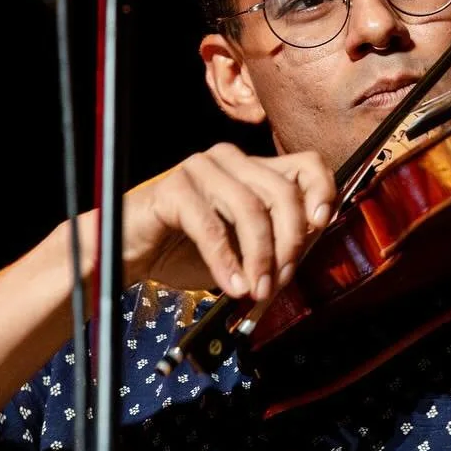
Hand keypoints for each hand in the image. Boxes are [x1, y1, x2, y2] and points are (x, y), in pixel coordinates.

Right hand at [120, 144, 334, 300]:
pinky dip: (226, 262)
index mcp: (252, 169)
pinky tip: (231, 284)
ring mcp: (201, 169)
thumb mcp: (241, 248)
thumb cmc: (183, 249)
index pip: (306, 164)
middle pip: (283, 192)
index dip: (322, 192)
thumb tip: (308, 251)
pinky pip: (211, 227)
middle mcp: (230, 160)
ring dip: (260, 257)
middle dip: (289, 243)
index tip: (321, 227)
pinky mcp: (174, 188)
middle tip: (279, 281)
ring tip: (255, 290)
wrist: (128, 252)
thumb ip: (274, 242)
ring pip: (251, 209)